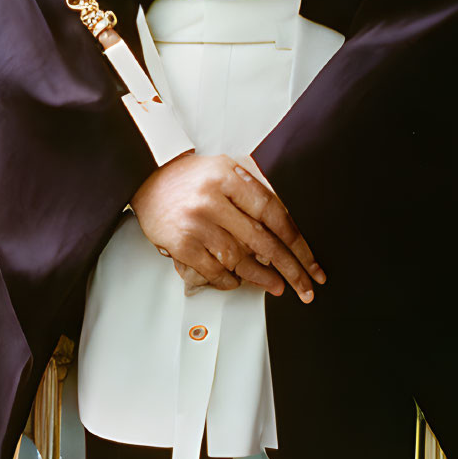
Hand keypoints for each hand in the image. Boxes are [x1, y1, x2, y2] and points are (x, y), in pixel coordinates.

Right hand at [129, 152, 324, 302]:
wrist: (147, 177)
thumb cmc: (191, 177)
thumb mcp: (225, 170)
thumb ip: (252, 191)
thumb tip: (287, 225)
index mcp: (229, 177)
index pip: (272, 212)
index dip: (296, 241)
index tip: (310, 261)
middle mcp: (213, 199)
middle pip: (261, 240)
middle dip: (289, 268)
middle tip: (306, 286)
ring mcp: (196, 223)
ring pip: (239, 259)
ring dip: (262, 278)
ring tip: (278, 287)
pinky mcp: (181, 243)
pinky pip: (214, 270)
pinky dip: (230, 280)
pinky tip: (239, 281)